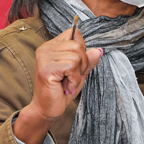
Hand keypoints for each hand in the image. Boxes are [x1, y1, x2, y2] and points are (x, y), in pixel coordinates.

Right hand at [15, 27, 102, 143]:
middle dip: (82, 64)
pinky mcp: (46, 68)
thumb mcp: (79, 73)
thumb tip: (98, 50)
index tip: (74, 66)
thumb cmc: (62, 90)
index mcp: (52, 45)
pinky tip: (66, 86)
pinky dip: (74, 79)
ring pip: (76, 56)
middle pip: (78, 45)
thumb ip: (88, 61)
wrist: (47, 109)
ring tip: (68, 82)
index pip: (75, 34)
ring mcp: (44, 57)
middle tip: (71, 77)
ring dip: (77, 73)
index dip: (82, 50)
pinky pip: (72, 66)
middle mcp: (46, 48)